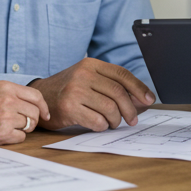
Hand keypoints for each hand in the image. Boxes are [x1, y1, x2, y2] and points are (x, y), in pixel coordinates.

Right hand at [0, 81, 49, 144]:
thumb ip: (7, 95)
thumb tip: (27, 105)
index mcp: (5, 87)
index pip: (36, 96)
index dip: (43, 107)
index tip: (45, 115)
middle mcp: (8, 99)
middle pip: (35, 113)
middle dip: (32, 121)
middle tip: (21, 125)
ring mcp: (5, 116)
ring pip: (29, 126)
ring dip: (21, 130)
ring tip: (4, 129)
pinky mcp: (1, 132)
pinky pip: (20, 138)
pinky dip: (13, 139)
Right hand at [29, 58, 154, 131]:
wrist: (40, 97)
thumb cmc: (69, 90)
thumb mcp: (89, 80)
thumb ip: (112, 86)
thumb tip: (143, 100)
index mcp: (91, 64)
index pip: (122, 74)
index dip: (139, 88)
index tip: (149, 100)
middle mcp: (83, 74)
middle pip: (118, 92)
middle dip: (130, 109)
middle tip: (132, 120)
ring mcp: (75, 90)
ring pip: (110, 108)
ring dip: (116, 120)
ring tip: (112, 123)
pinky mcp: (69, 107)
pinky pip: (96, 120)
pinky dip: (102, 126)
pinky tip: (99, 125)